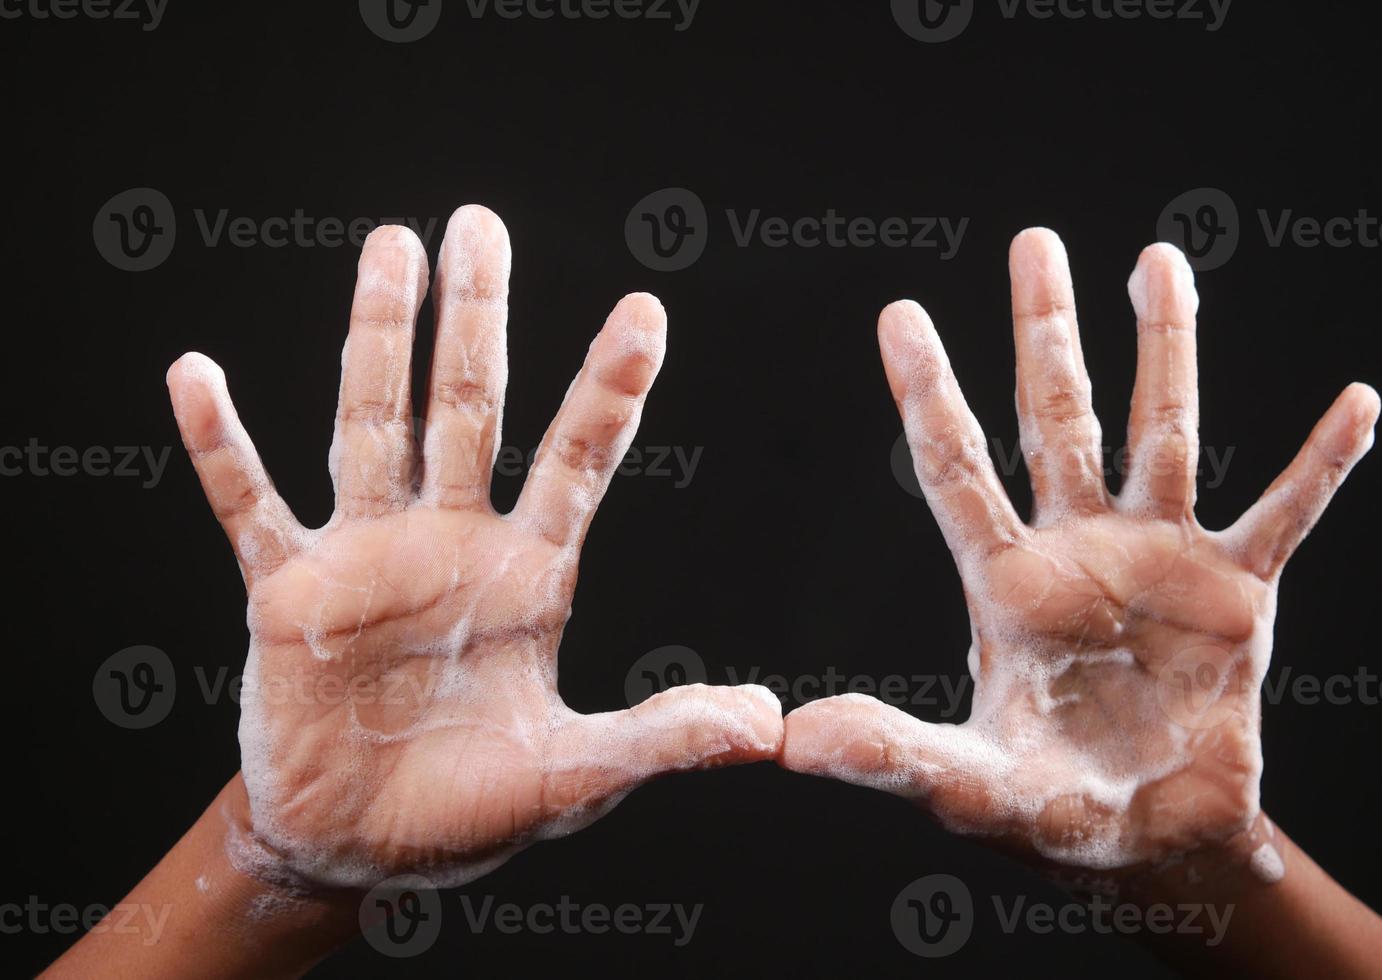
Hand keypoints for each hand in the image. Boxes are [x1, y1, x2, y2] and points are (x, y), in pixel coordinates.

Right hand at [167, 205, 781, 889]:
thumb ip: (662, 738)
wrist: (367, 847)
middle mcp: (451, 542)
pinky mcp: (287, 591)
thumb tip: (766, 725)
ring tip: (391, 244)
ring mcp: (366, 556)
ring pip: (373, 425)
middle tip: (481, 223)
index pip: (576, 461)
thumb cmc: (476, 807)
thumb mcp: (578, 776)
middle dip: (476, 318)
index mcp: (529, 575)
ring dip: (377, 339)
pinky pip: (250, 504)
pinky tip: (195, 376)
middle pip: (469, 407)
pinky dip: (222, 445)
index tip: (643, 311)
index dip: (608, 388)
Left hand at [781, 230, 1378, 873]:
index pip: (956, 469)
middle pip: (1058, 417)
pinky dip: (1320, 465)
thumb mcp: (965, 786)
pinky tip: (1355, 405)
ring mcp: (1161, 562)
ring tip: (1158, 259)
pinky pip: (1287, 515)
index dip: (927, 391)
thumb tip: (791, 740)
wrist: (1151, 843)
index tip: (899, 312)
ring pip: (1164, 432)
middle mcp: (1079, 550)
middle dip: (1045, 331)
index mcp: (1006, 585)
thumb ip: (888, 755)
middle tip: (1030, 243)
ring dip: (1166, 347)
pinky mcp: (1238, 594)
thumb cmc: (1050, 814)